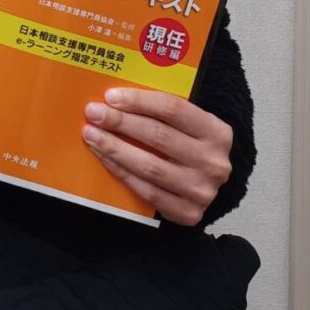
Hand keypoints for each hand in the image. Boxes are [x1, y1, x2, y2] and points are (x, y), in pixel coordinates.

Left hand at [82, 87, 232, 225]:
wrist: (206, 186)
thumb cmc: (190, 146)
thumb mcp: (190, 125)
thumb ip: (162, 111)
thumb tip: (116, 98)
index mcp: (217, 132)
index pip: (173, 109)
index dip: (139, 101)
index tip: (111, 96)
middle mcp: (213, 162)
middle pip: (159, 136)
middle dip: (120, 122)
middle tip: (94, 113)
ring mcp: (201, 190)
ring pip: (149, 165)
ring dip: (115, 148)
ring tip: (91, 134)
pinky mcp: (187, 213)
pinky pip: (145, 190)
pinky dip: (120, 171)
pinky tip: (104, 157)